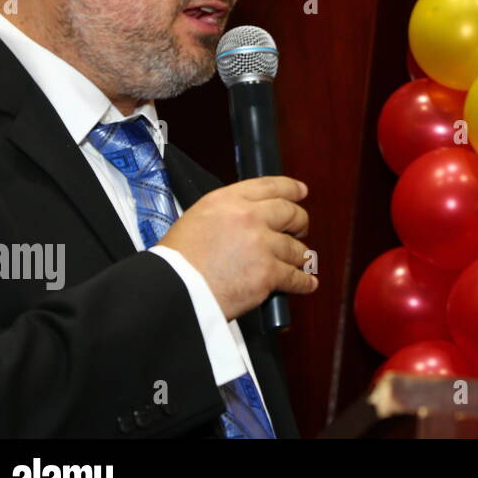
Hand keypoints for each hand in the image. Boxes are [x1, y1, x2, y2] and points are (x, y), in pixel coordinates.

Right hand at [158, 176, 315, 320]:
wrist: (171, 292)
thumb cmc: (176, 262)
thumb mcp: (197, 219)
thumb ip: (227, 213)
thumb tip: (252, 217)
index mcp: (228, 200)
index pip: (270, 186)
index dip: (291, 189)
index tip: (300, 192)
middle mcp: (248, 217)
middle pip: (290, 213)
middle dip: (299, 222)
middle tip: (300, 229)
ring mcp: (261, 245)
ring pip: (295, 248)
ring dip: (300, 256)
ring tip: (299, 260)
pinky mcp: (267, 273)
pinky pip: (295, 276)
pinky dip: (303, 281)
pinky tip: (307, 282)